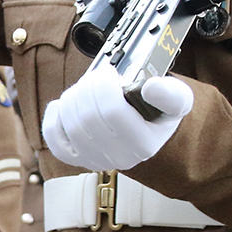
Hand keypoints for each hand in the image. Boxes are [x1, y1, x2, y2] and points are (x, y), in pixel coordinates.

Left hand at [41, 67, 193, 171]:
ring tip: (86, 87)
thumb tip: (152, 88)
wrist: (146, 131)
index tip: (110, 71)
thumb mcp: (177, 99)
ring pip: (70, 124)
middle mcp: (119, 158)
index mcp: (144, 144)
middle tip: (97, 76)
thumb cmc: (158, 111)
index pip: (113, 112)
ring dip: (73, 97)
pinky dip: (54, 116)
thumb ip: (170, 93)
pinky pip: (54, 139)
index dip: (105, 84)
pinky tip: (65, 104)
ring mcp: (95, 160)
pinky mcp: (75, 158)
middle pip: (88, 117)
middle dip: (88, 87)